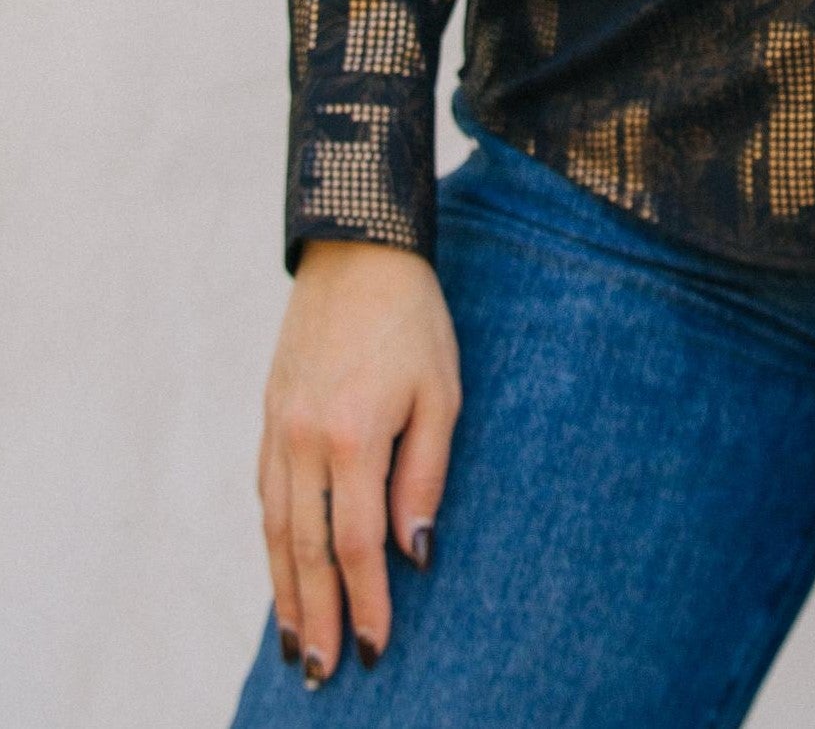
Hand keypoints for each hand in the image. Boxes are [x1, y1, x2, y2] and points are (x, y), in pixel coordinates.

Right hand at [257, 239, 460, 684]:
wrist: (356, 248)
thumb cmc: (413, 319)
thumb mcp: (441, 392)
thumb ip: (425, 475)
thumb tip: (414, 554)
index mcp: (353, 436)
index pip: (357, 544)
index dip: (366, 602)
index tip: (373, 650)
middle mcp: (304, 440)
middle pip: (305, 550)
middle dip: (316, 617)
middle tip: (322, 673)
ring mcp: (278, 428)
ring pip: (275, 529)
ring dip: (285, 591)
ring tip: (295, 643)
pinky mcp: (268, 414)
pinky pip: (266, 493)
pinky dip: (271, 541)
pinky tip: (281, 568)